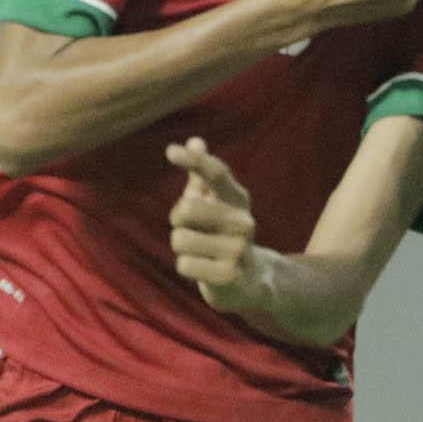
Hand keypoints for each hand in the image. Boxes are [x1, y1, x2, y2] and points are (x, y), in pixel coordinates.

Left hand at [166, 137, 268, 314]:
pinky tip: (204, 270)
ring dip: (182, 247)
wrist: (251, 281)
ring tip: (200, 252)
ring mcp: (238, 249)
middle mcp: (243, 221)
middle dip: (177, 220)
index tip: (171, 152)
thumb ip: (201, 174)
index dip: (194, 161)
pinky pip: (184, 265)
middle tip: (190, 229)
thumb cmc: (221, 234)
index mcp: (237, 199)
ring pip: (180, 239)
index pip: (217, 173)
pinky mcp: (230, 275)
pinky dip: (187, 268)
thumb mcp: (214, 203)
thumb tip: (195, 141)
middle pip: (186, 208)